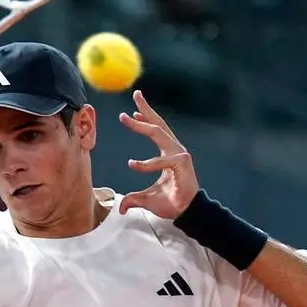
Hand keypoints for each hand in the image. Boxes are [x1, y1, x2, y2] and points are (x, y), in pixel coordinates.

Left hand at [118, 90, 198, 217]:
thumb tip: (120, 208)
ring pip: (158, 134)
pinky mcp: (182, 164)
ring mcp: (179, 154)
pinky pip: (161, 161)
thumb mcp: (145, 198)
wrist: (186, 212)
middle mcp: (174, 149)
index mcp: (168, 152)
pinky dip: (146, 164)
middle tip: (135, 94)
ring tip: (125, 117)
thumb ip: (133, 199)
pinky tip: (132, 164)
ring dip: (141, 124)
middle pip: (159, 123)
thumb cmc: (170, 202)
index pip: (157, 129)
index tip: (132, 110)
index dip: (146, 117)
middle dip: (146, 108)